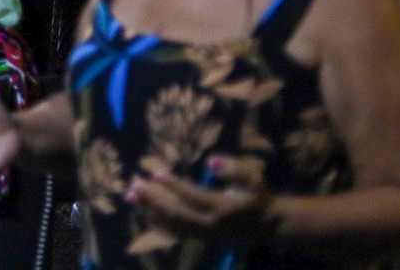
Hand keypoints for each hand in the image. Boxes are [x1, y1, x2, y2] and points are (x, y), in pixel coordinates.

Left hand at [126, 156, 270, 243]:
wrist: (269, 225)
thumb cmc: (259, 196)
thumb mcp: (253, 179)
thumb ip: (234, 170)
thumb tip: (212, 160)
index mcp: (224, 209)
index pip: (195, 197)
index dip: (175, 186)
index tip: (155, 172)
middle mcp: (212, 225)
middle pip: (178, 214)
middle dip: (154, 199)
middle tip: (134, 184)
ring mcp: (205, 234)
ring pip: (173, 224)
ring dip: (150, 210)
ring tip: (130, 195)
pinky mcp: (201, 237)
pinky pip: (175, 232)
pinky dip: (157, 222)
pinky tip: (141, 211)